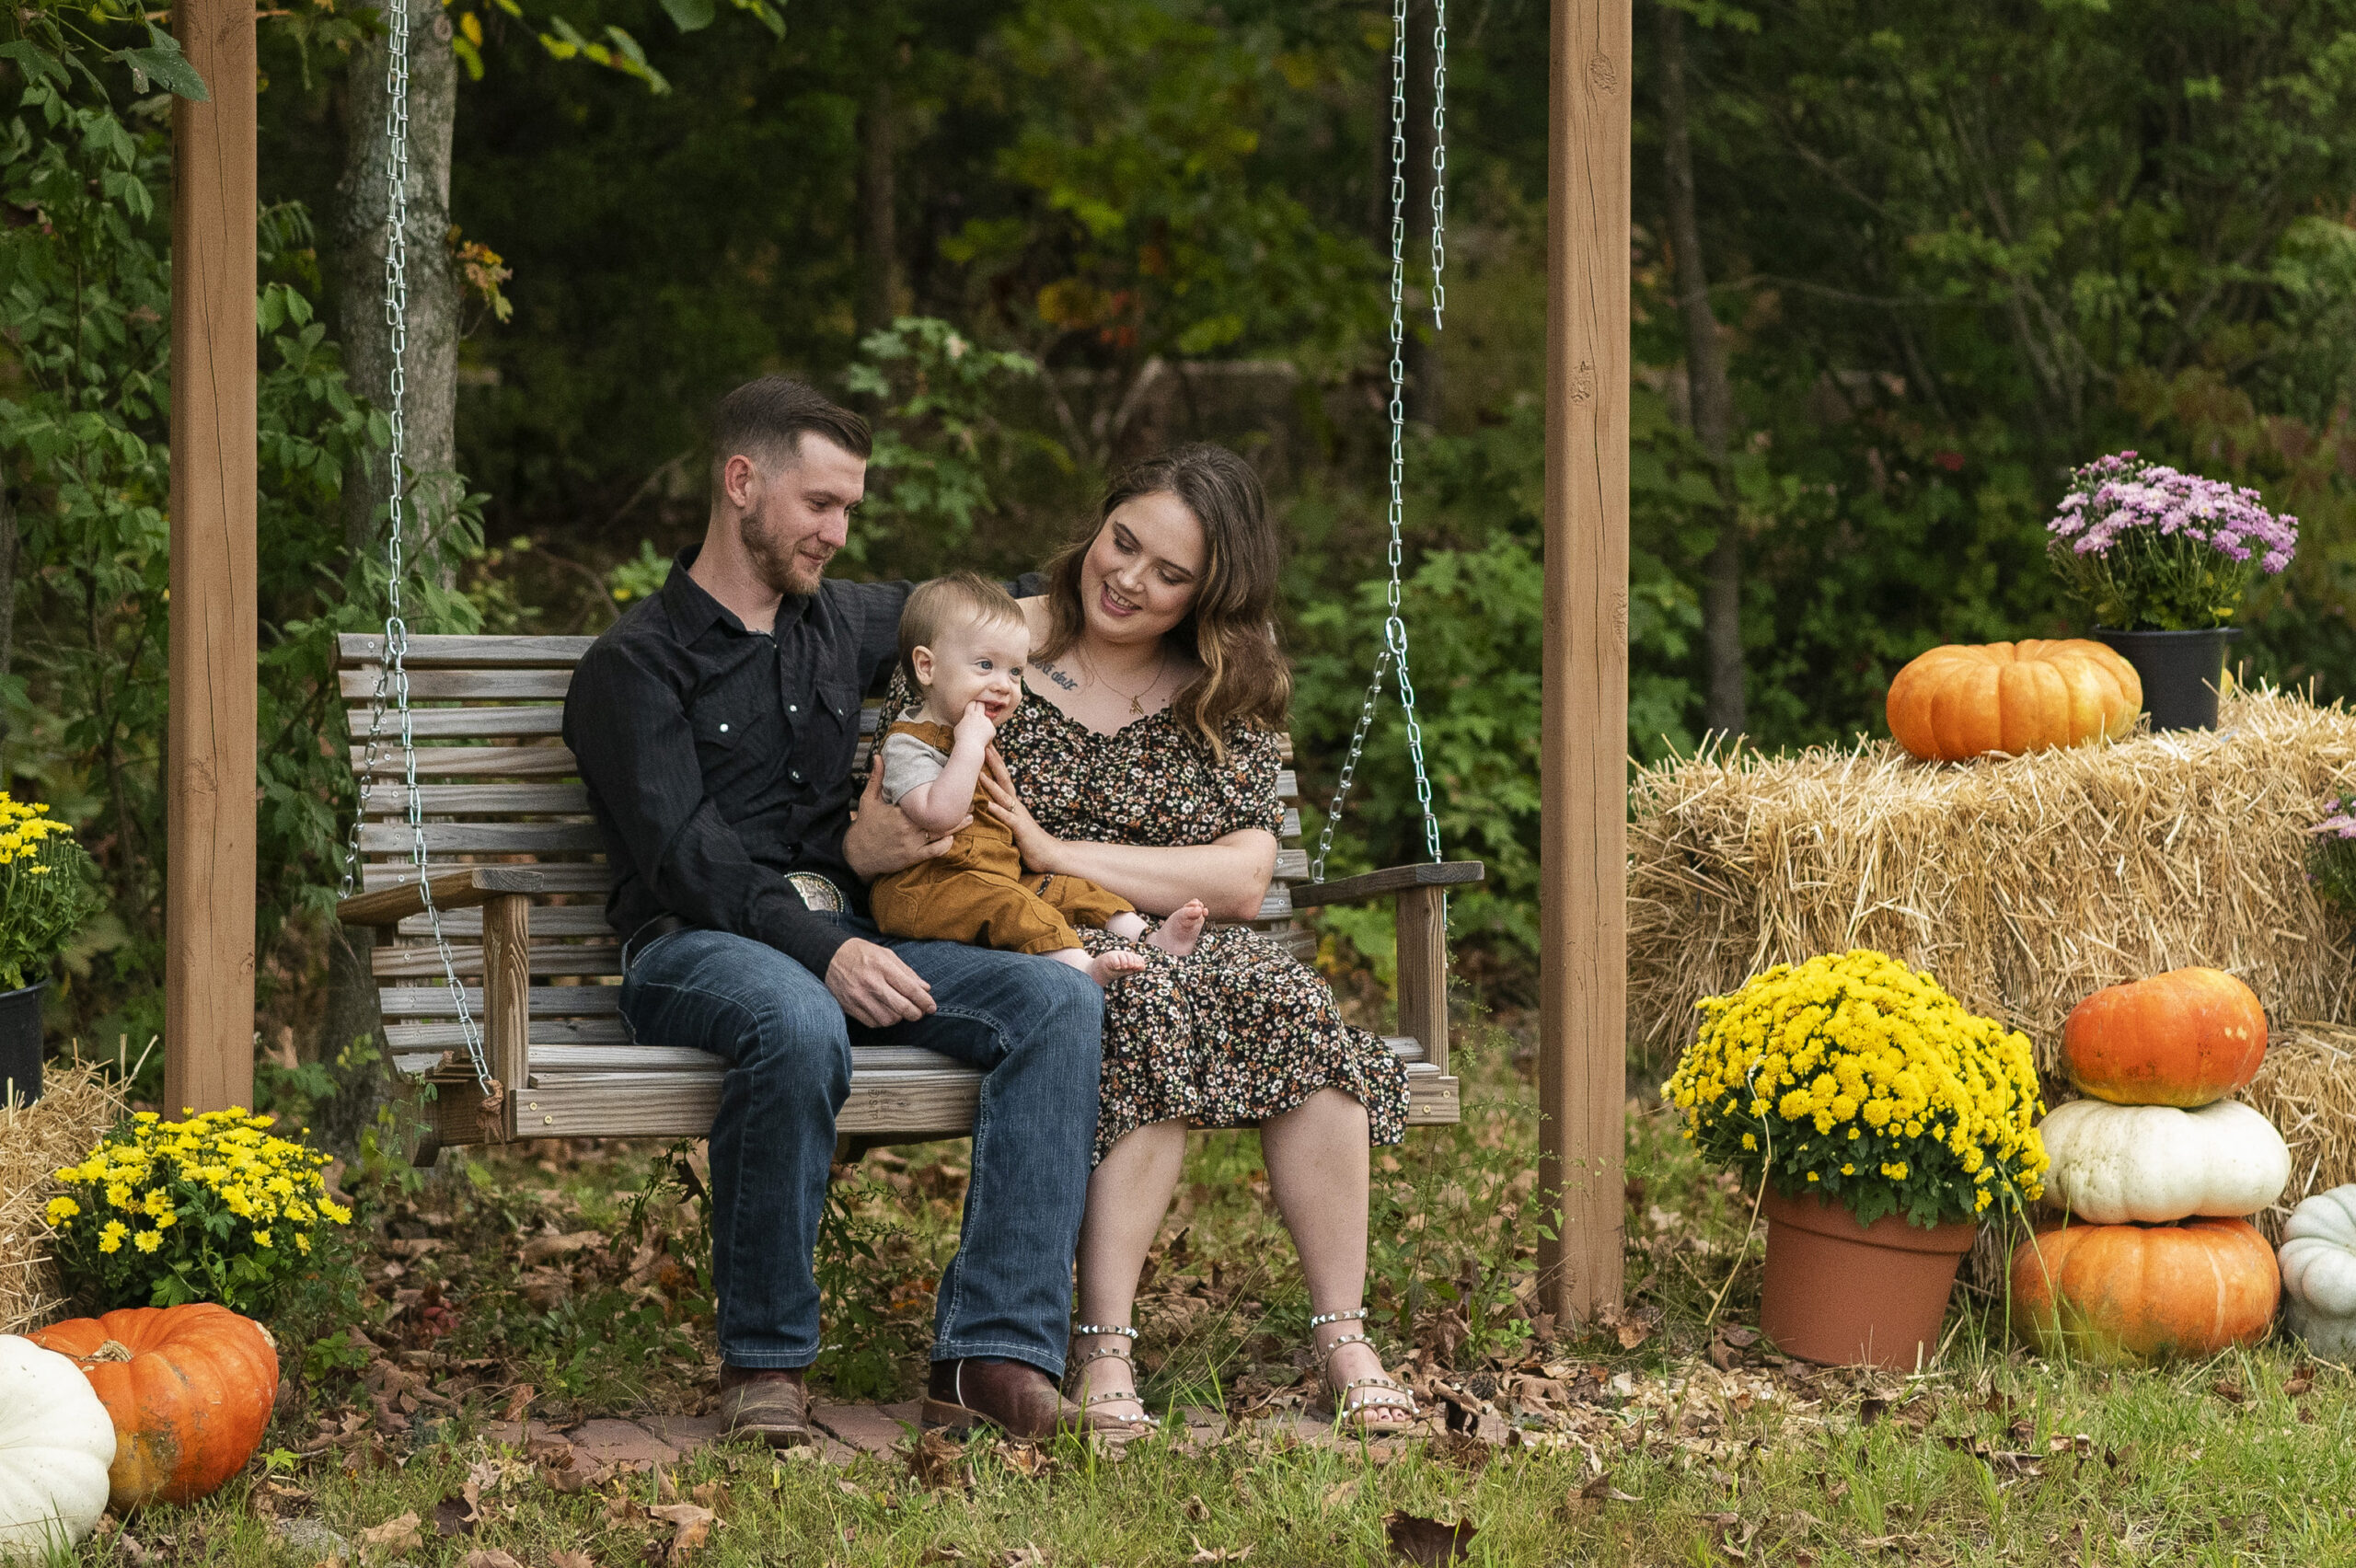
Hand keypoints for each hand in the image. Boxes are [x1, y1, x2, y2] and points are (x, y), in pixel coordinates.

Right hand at [826, 938, 935, 1025]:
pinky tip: (885, 1012)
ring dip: (899, 1018)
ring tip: (900, 1011)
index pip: (910, 990)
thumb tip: (925, 989)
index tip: (931, 1007)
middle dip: (916, 1014)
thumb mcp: (886, 955)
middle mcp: (871, 983)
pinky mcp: (850, 1007)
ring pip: (889, 1019)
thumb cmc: (861, 954)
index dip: (925, 1001)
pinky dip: (883, 1021)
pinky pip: (874, 1023)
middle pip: (902, 1008)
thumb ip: (907, 972)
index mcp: (882, 966)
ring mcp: (859, 997)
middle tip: (919, 1012)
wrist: (830, 956)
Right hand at [843, 765, 965, 880]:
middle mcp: (908, 827)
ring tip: (969, 818)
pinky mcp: (913, 857)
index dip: (941, 793)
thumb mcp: (869, 800)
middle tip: (969, 801)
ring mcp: (912, 843)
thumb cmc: (865, 826)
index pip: (925, 800)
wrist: (857, 855)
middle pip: (937, 816)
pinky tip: (952, 838)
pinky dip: (945, 845)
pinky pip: (934, 851)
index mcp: (900, 811)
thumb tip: (879, 756)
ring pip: (940, 833)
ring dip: (956, 826)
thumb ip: (878, 778)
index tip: (952, 785)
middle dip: (955, 810)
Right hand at [953, 699, 997, 749]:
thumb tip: (966, 720)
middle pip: (982, 705)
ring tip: (977, 734)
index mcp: (970, 714)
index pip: (972, 703)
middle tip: (980, 707)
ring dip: (983, 724)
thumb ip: (964, 721)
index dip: (972, 704)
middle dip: (980, 705)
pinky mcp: (992, 729)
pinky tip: (982, 739)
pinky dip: (986, 734)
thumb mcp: (959, 727)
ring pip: (985, 720)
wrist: (970, 746)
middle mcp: (980, 716)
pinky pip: (990, 729)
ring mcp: (987, 722)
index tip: (973, 704)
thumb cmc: (961, 738)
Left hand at [982, 747, 1062, 873]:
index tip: (985, 746)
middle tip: (983, 745)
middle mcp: (1016, 806)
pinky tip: (988, 804)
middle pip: (1004, 780)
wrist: (1051, 856)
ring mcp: (1018, 816)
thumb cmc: (1030, 842)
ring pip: (1003, 796)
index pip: (1003, 779)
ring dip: (991, 784)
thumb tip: (989, 805)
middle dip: (993, 763)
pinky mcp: (1020, 829)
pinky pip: (1008, 819)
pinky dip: (998, 811)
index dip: (994, 763)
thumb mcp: (1014, 824)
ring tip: (979, 772)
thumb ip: (1004, 813)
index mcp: (1014, 804)